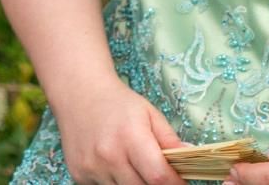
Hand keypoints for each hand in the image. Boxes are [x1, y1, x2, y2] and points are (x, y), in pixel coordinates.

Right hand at [52, 78, 186, 184]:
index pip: (158, 176)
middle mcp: (108, 156)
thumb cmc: (118, 103)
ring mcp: (91, 168)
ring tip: (134, 165)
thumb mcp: (150, 114)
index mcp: (131, 137)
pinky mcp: (79, 176)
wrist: (79, 93)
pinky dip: (115, 183)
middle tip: (159, 175)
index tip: (182, 183)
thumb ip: (170, 140)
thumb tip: (190, 160)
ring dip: (134, 184)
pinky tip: (114, 166)